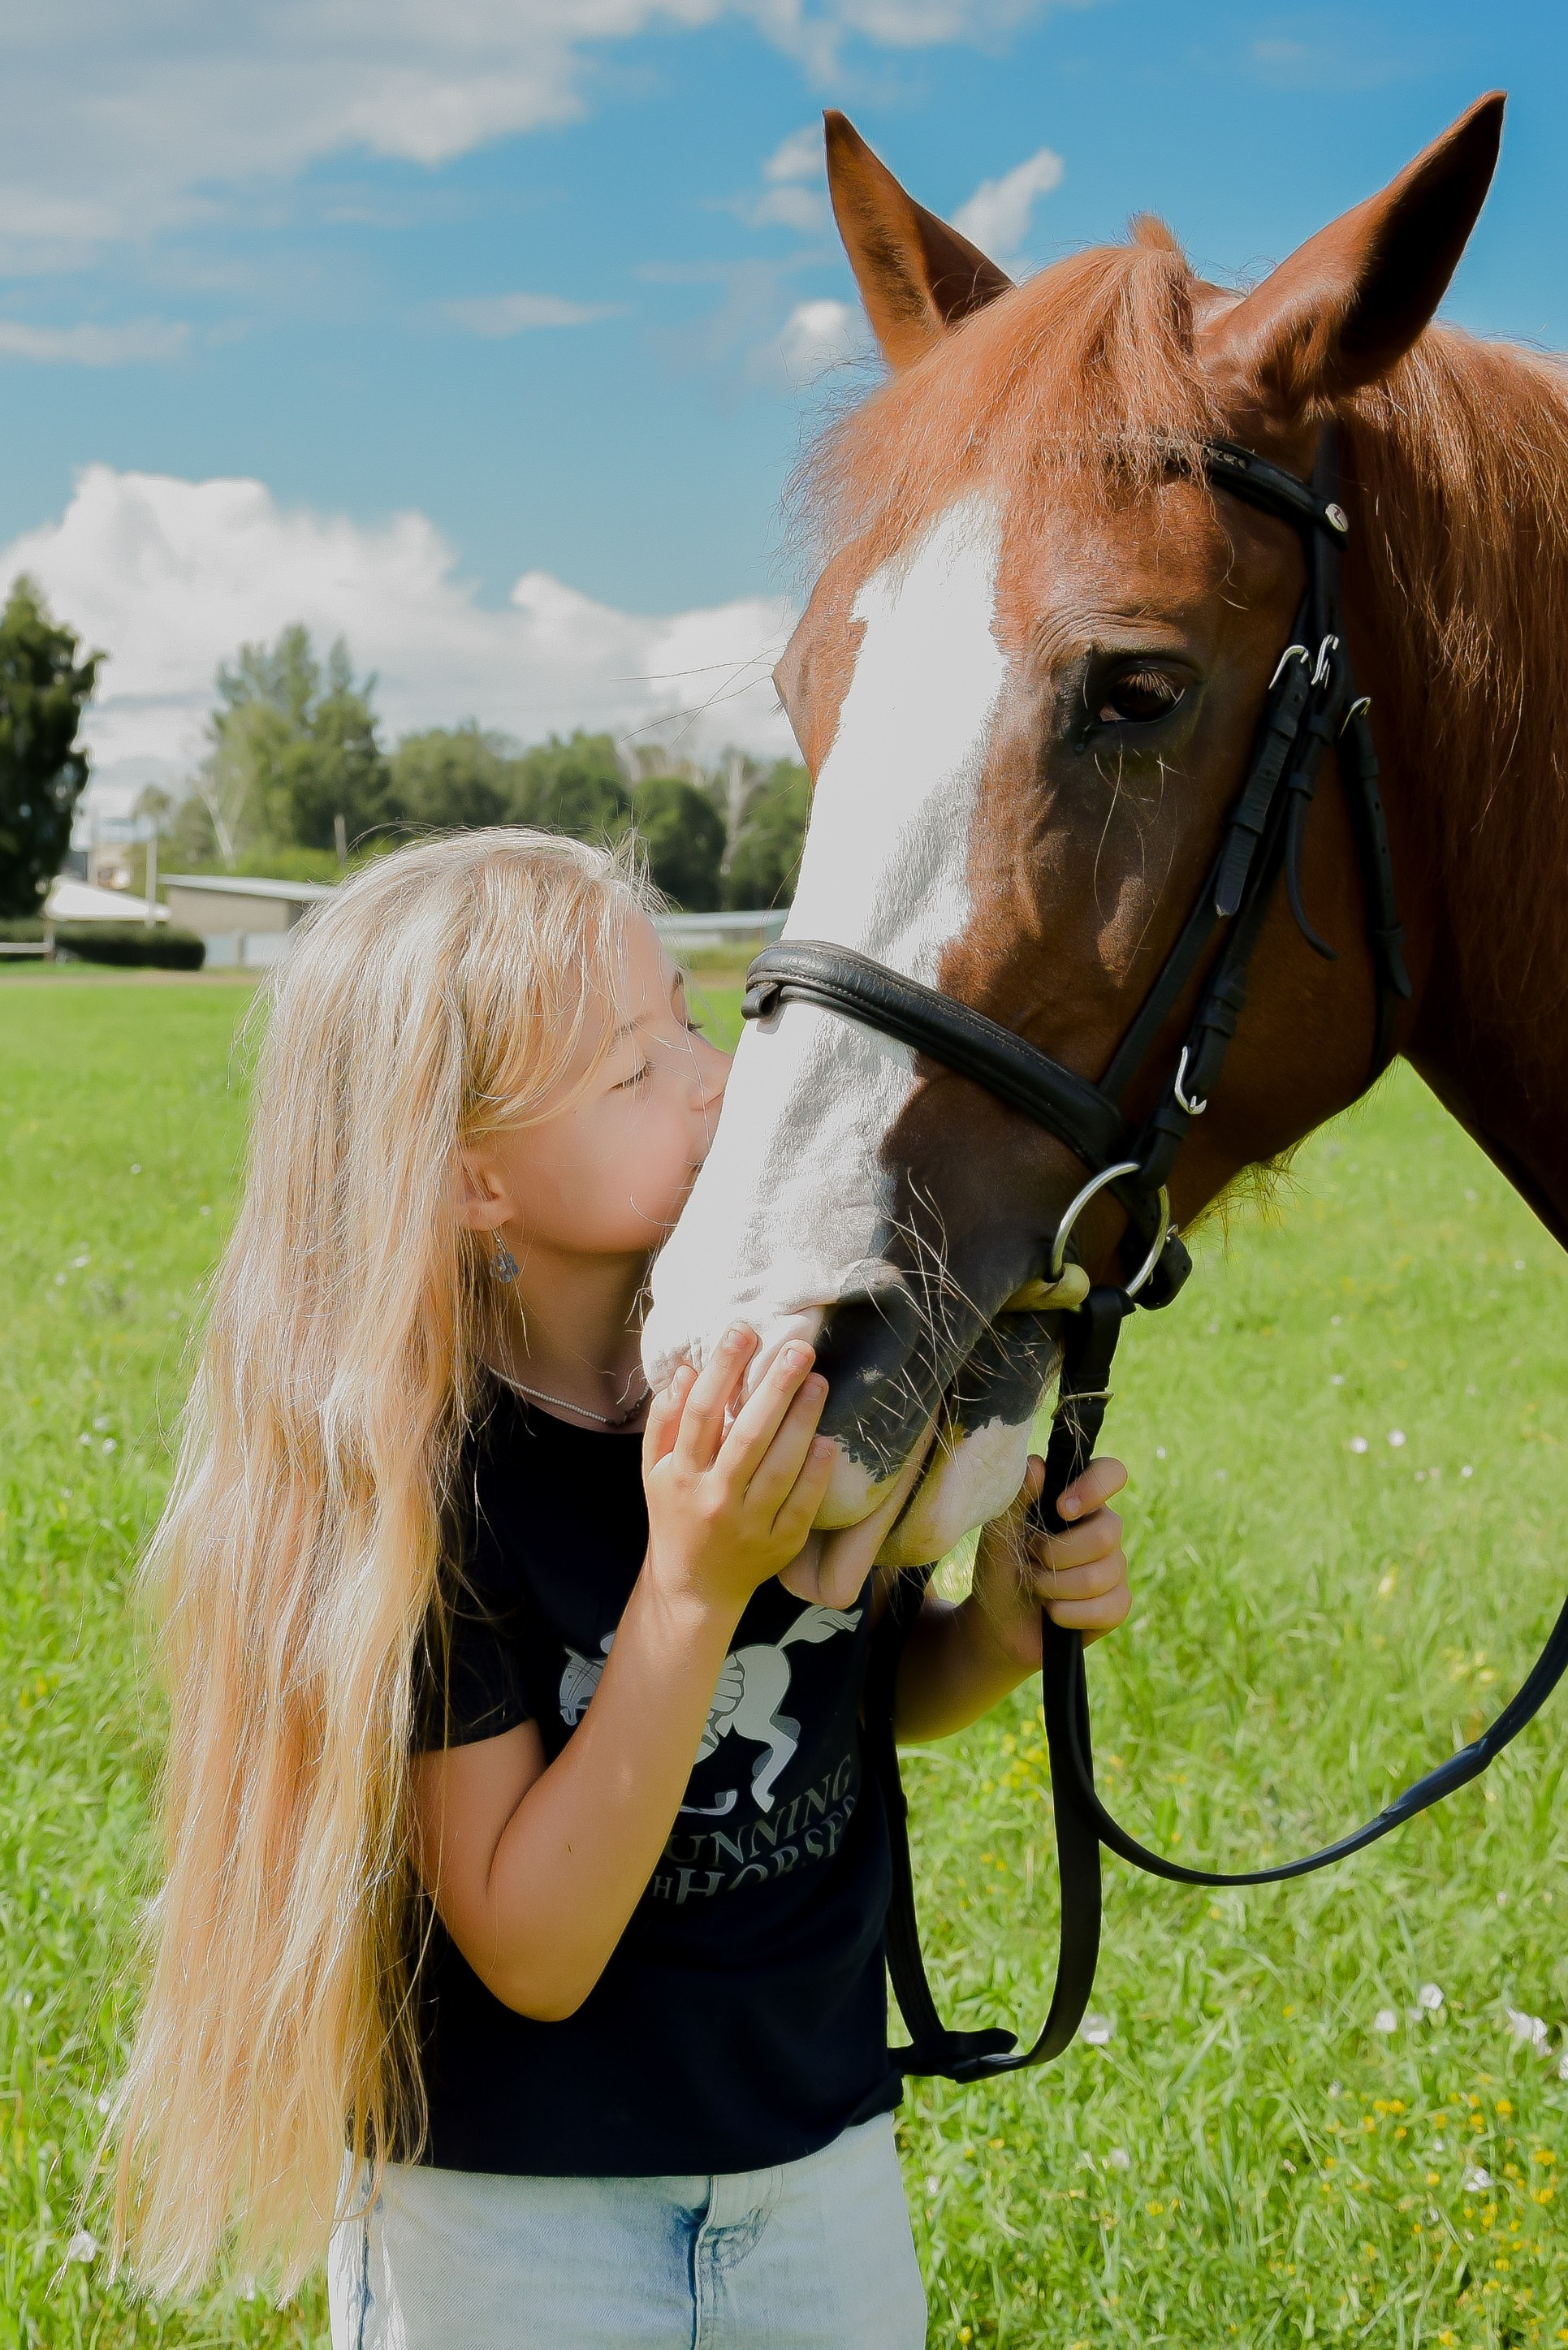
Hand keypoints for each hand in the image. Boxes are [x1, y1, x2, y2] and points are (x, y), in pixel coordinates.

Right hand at [643, 1327, 834, 1622]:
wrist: (694, 1586)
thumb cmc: (676, 1514)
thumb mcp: (655, 1470)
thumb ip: (666, 1420)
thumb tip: (688, 1370)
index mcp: (681, 1475)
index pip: (702, 1413)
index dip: (722, 1370)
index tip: (743, 1332)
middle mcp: (714, 1498)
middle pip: (747, 1435)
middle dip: (775, 1388)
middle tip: (800, 1349)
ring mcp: (749, 1524)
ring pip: (779, 1466)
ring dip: (802, 1421)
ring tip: (819, 1382)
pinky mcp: (780, 1544)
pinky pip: (803, 1503)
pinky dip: (816, 1471)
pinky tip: (829, 1440)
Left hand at [969, 1454, 1129, 1669]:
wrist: (997, 1626)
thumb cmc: (1000, 1570)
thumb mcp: (999, 1534)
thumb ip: (1017, 1498)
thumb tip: (1038, 1465)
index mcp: (1078, 1501)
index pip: (1111, 1473)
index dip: (1095, 1487)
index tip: (1061, 1508)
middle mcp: (1103, 1529)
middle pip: (1108, 1533)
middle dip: (1057, 1555)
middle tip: (1032, 1560)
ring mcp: (1114, 1568)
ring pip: (1102, 1575)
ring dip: (1055, 1587)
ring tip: (1036, 1587)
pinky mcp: (1116, 1605)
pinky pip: (1107, 1608)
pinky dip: (1067, 1613)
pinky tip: (1052, 1613)